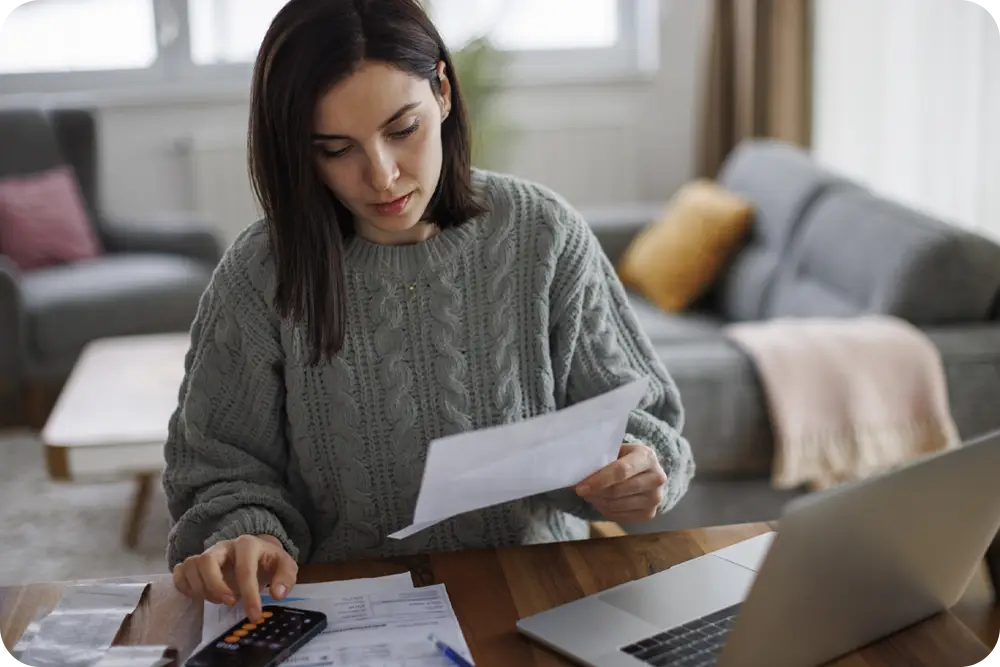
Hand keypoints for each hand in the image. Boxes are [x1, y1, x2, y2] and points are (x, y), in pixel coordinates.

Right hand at [172, 534, 297, 620]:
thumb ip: (285, 578)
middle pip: (206, 561)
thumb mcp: (285, 566)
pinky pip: (180, 572)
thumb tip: (277, 594)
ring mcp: (206, 553)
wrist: (257, 553)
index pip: (244, 568)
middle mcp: (223, 546)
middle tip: (230, 604)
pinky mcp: (195, 563)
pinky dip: (186, 587)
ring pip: (191, 566)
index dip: (249, 593)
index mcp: (247, 544)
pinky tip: (201, 597)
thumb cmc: (268, 562)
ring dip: (202, 589)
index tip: (254, 614)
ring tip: (220, 601)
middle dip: (216, 587)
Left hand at [575, 443, 667, 522]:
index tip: (580, 487)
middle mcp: (656, 478)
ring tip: (589, 494)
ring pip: (616, 505)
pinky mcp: (649, 514)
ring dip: (597, 502)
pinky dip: (605, 510)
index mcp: (647, 457)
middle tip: (580, 490)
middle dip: (595, 492)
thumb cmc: (627, 458)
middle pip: (617, 491)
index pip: (621, 471)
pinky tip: (601, 501)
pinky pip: (619, 517)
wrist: (648, 473)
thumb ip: (602, 459)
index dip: (599, 480)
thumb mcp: (619, 451)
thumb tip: (576, 472)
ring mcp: (654, 498)